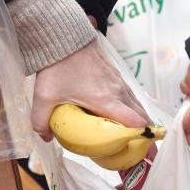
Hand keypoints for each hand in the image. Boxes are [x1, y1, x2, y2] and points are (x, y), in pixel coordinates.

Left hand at [31, 41, 150, 141]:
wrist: (64, 37)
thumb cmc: (58, 66)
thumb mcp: (44, 96)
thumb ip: (41, 120)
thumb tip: (46, 137)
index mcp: (105, 100)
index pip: (134, 121)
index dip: (142, 136)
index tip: (142, 150)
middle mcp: (117, 92)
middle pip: (141, 116)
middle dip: (147, 134)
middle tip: (146, 152)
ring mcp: (118, 82)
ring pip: (137, 105)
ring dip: (142, 120)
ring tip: (141, 137)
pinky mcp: (116, 76)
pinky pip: (131, 96)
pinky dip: (135, 109)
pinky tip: (127, 115)